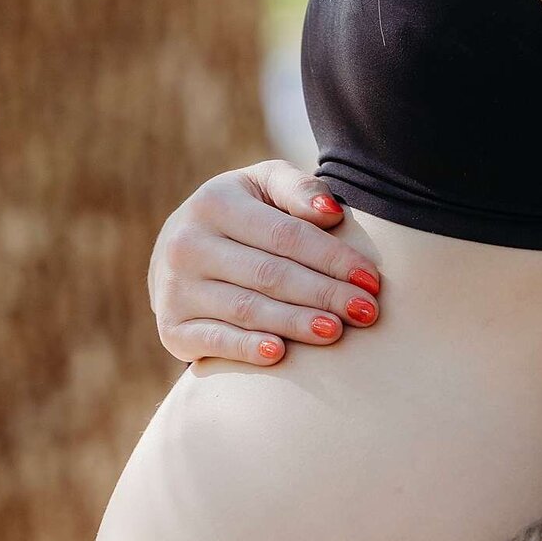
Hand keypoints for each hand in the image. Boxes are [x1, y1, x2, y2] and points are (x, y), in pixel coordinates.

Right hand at [148, 160, 382, 366]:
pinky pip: (214, 340)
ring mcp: (175, 288)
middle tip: (366, 312)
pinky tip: (278, 354)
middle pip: (270, 274)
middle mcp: (187, 244)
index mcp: (214, 202)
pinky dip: (246, 348)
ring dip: (296, 323)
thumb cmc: (241, 213)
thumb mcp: (263, 185)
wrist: (179, 248)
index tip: (371, 279)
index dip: (332, 258)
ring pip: (247, 309)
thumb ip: (298, 188)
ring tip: (336, 332)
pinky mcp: (170, 327)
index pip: (286, 235)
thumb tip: (331, 213)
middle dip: (324, 294)